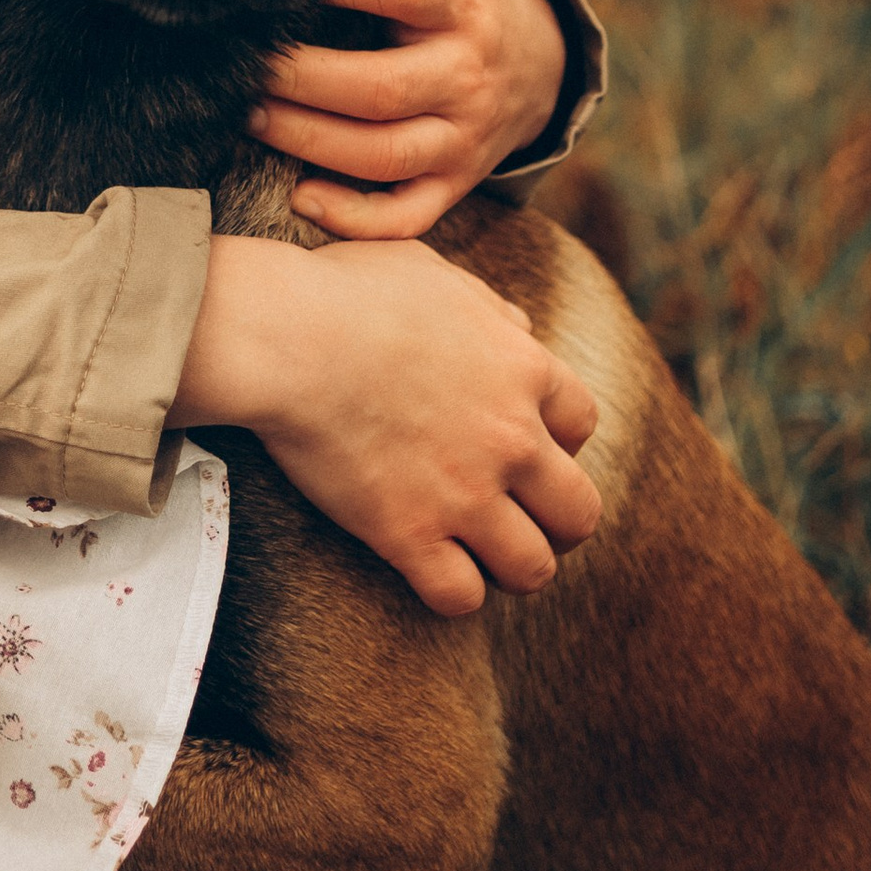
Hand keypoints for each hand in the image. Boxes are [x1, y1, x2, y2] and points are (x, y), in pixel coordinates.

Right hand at [170, 232, 600, 614]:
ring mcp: (465, 494)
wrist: (289, 337)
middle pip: (578, 511)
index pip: (581, 423)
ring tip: (482, 556)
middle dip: (556, 520)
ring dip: (511, 566)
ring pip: (531, 569)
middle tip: (521, 516)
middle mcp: (510, 439)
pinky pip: (459, 597)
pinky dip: (450, 592)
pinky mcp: (409, 534)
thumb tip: (519, 330)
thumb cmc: (349, 292)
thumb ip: (489, 307)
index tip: (525, 442)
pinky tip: (428, 569)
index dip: (557, 439)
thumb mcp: (436, 274)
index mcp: (522, 369)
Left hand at [248, 0, 565, 236]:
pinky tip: (302, 197)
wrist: (533, 58)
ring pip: (386, 154)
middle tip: (239, 69)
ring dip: (311, 144)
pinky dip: (357, 219)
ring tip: (250, 119)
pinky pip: (410, 214)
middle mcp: (467, 66)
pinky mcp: (458, 180)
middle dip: (300, 82)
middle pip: (380, 88)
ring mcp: (465, 132)